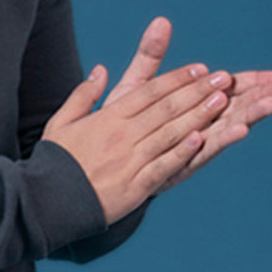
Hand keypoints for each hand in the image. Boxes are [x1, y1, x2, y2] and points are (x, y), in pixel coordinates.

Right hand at [42, 60, 231, 223]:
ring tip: (222, 102)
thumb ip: (83, 95)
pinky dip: (182, 153)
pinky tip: (201, 139)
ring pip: (170, 133)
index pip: (149, 92)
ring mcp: (130, 161)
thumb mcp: (61, 123)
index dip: (177, 78)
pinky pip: (163, 166)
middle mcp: (122, 136)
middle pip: (166, 108)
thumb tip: (100, 71)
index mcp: (107, 118)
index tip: (201, 69)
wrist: (48, 202)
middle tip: (224, 79)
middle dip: (198, 92)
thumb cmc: (55, 162)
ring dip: (198, 116)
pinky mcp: (134, 186)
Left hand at [103, 16, 271, 188]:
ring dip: (247, 118)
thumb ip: (150, 56)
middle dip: (260, 100)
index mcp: (192, 106)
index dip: (255, 83)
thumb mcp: (137, 86)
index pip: (231, 90)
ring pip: (223, 131)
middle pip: (235, 110)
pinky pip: (199, 154)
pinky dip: (216, 141)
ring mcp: (188, 148)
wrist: (99, 161)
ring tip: (268, 107)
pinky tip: (235, 132)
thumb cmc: (119, 122)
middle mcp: (196, 127)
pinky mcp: (176, 166)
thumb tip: (160, 21)